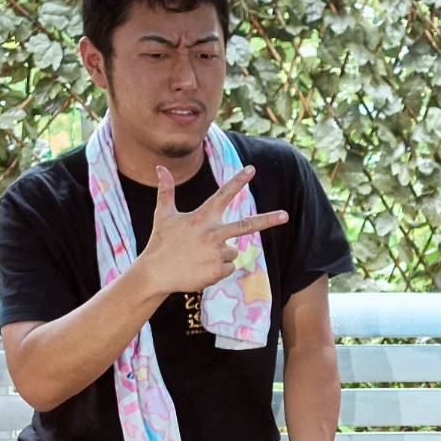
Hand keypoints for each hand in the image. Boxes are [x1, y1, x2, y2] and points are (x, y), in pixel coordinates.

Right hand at [131, 166, 290, 297]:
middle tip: (285, 215)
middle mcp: (211, 234)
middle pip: (247, 226)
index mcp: (201, 217)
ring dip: (222, 253)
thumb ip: (166, 190)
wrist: (155, 274)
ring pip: (234, 250)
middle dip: (268, 219)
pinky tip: (201, 268)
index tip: (251, 169)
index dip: (238, 181)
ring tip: (200, 256)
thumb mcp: (163, 215)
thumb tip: (160, 167)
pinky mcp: (217, 271)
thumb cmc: (160, 243)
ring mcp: (216, 253)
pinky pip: (229, 267)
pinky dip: (219, 269)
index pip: (223, 195)